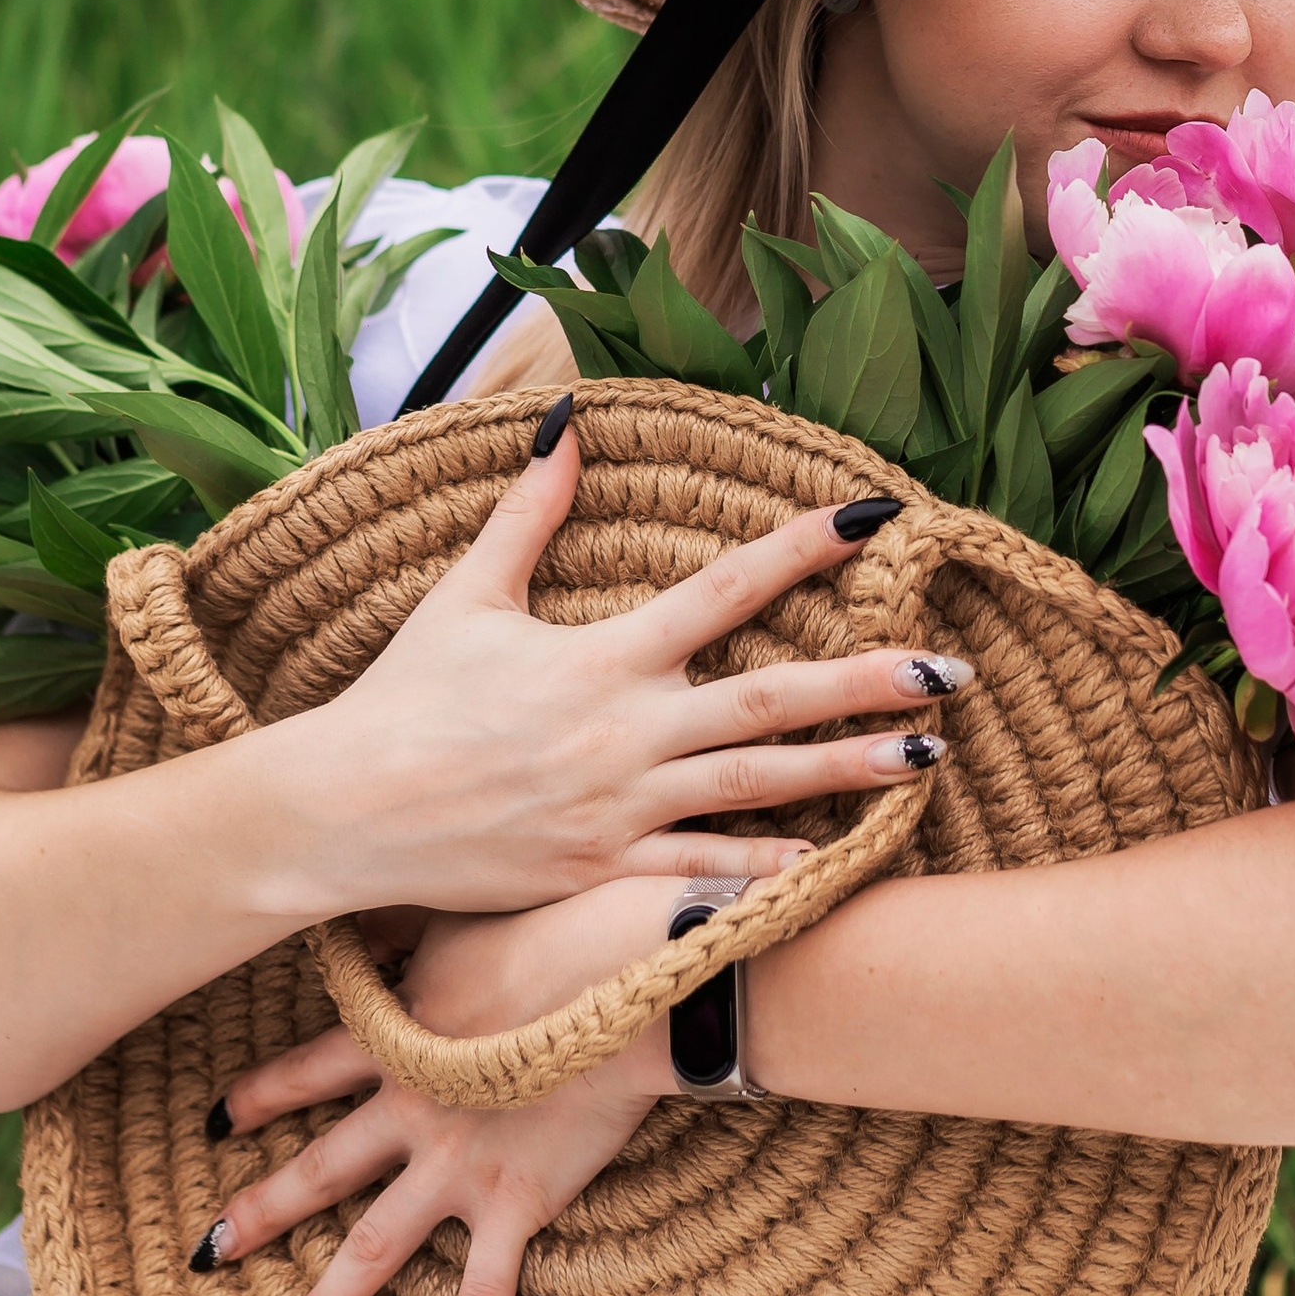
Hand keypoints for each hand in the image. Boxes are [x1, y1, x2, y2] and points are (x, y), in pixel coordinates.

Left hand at [197, 883, 692, 1295]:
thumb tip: (383, 918)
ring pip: (370, 1250)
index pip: (306, 1073)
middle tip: (204, 1252)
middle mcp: (410, 1109)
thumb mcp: (471, 911)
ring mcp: (456, 1164)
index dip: (259, 1098)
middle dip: (256, 1214)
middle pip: (317, 1171)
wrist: (634, 973)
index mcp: (398, 1037)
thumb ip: (421, 933)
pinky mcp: (516, 1201)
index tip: (215, 1120)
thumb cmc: (562, 922)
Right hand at [258, 411, 958, 918]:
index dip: (804, 547)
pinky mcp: (601, 871)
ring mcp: (621, 807)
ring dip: (848, 772)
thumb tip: (564, 420)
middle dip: (868, 682)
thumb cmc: (402, 699)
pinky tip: (833, 865)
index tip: (874, 516)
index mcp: (604, 655)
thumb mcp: (465, 595)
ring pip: (758, 788)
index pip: (726, 586)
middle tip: (951, 669)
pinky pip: (700, 875)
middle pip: (772, 699)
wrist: (343, 811)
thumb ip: (528, 511)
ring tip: (928, 760)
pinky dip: (766, 871)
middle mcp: (628, 729)